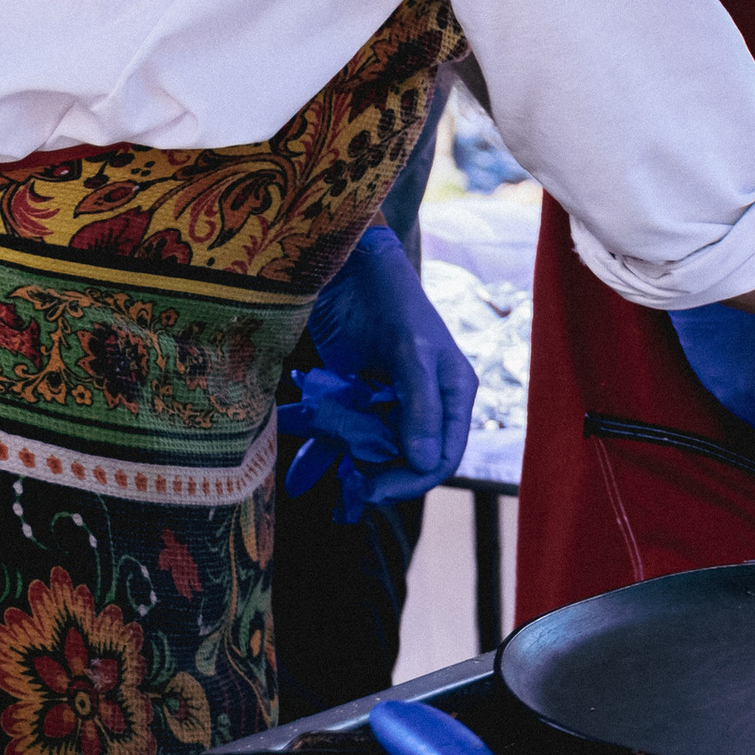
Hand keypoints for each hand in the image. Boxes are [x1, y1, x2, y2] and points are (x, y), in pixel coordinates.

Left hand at [280, 224, 476, 517]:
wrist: (349, 263)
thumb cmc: (389, 297)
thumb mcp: (409, 348)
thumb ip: (419, 404)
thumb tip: (422, 461)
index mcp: (452, 393)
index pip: (442, 456)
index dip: (411, 481)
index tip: (374, 491)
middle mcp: (426, 402)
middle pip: (405, 459)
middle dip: (374, 473)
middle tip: (343, 484)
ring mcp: (389, 399)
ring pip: (372, 450)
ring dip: (345, 461)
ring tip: (317, 471)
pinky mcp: (357, 394)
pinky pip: (346, 434)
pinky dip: (324, 449)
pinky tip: (302, 468)